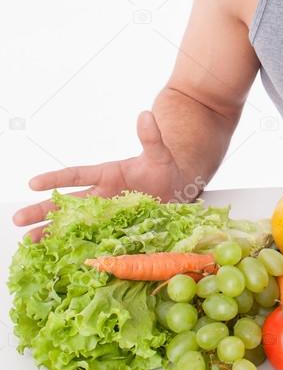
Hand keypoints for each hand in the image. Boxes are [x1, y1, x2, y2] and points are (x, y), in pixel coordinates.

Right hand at [12, 111, 191, 242]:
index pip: (76, 176)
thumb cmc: (165, 169)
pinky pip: (89, 237)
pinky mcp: (113, 229)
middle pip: (66, 203)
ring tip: (28, 241)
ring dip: (50, 231)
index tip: (33, 183)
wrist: (178, 189)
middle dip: (42, 211)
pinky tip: (55, 254)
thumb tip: (146, 115)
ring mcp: (105, 214)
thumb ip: (151, 138)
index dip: (56, 179)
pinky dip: (73, 244)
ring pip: (71, 222)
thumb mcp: (159, 154)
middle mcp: (101, 195)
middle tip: (18, 219)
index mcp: (107, 175)